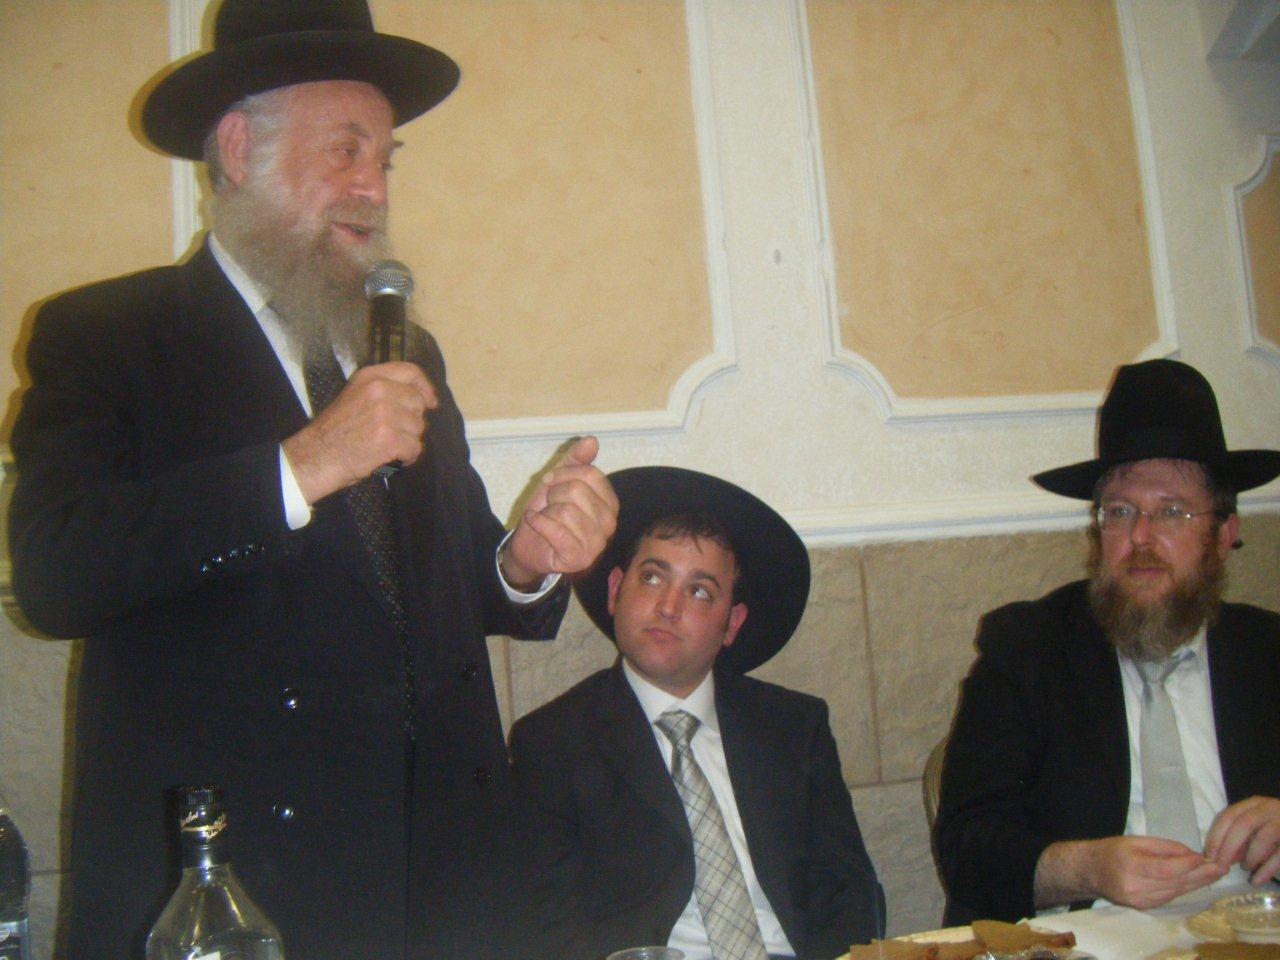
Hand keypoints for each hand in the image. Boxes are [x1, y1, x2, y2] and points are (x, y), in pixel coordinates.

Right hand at [282, 361, 437, 503]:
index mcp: (370, 377)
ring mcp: (385, 413)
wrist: (316, 456)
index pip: (410, 372)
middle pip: (418, 403)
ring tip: (388, 446)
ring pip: (418, 428)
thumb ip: (383, 390)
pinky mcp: (389, 438)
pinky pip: (415, 448)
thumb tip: (419, 397)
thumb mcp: (355, 395)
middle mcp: (379, 390)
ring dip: (408, 440)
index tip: (430, 401)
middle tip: (394, 432)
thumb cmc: (335, 430)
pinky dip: (407, 457)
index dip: (425, 387)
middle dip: (411, 421)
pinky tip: (393, 459)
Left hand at [502, 437, 617, 587]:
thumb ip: (575, 460)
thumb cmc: (547, 513)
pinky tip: (535, 524)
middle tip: (548, 505)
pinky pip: (555, 530)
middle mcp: (609, 524)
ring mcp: (597, 544)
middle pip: (577, 490)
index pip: (591, 474)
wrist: (529, 546)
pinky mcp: (580, 558)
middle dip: (553, 494)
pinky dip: (537, 522)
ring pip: (565, 510)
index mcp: (609, 503)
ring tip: (546, 519)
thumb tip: (592, 439)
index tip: (549, 482)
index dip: (563, 473)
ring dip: (546, 512)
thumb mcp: (557, 481)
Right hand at [1034, 836, 1226, 910]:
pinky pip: (1169, 897)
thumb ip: (1164, 847)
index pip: (1164, 869)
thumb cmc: (1112, 850)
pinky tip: (1196, 881)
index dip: (1186, 865)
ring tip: (1215, 874)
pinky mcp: (1144, 908)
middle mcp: (1134, 887)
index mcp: (1129, 865)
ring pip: (1175, 892)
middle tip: (1221, 867)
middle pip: (1174, 883)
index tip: (1204, 858)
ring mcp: (1139, 901)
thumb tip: (1191, 855)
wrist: (1090, 871)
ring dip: (1197, 883)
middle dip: (1200, 875)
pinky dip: (1183, 888)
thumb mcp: (1135, 840)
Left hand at [1205, 796, 1279, 884]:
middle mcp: (1270, 808)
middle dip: (1228, 846)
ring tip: (1245, 867)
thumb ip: (1237, 838)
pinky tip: (1256, 881)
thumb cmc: (1274, 827)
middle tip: (1221, 865)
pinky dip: (1266, 870)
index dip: (1216, 835)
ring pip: (1264, 838)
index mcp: (1254, 804)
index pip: (1229, 815)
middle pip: (1244, 824)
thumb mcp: (1254, 827)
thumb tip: (1216, 855)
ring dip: (1250, 856)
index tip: (1208, 854)